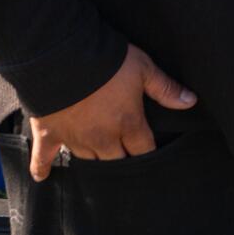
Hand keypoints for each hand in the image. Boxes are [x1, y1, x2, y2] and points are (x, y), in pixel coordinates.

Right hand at [27, 44, 194, 180]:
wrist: (62, 56)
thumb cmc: (107, 61)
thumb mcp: (144, 69)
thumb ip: (166, 89)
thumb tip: (191, 102)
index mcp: (127, 123)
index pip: (143, 150)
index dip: (149, 153)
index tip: (151, 156)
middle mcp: (102, 137)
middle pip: (116, 161)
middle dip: (123, 161)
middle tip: (126, 161)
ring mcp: (73, 138)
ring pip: (87, 161)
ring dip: (94, 161)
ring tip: (99, 164)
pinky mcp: (48, 133)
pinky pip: (42, 158)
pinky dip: (42, 168)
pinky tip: (43, 178)